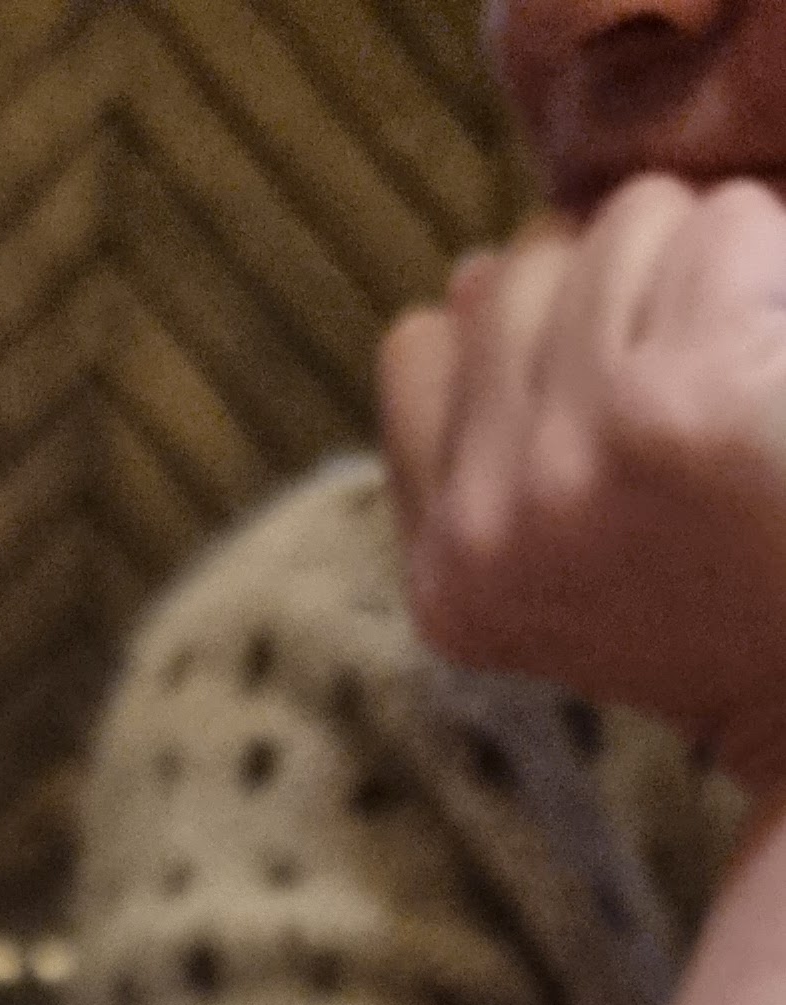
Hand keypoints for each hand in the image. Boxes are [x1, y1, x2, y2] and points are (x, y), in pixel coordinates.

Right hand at [381, 176, 785, 797]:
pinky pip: (717, 227)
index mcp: (446, 575)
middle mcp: (483, 528)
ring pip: (620, 225)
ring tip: (754, 378)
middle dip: (618, 292)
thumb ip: (503, 431)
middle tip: (704, 398)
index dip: (521, 338)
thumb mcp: (573, 567)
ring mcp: (567, 466)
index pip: (419, 351)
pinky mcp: (668, 407)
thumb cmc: (742, 614)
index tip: (609, 405)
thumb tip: (474, 277)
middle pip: (519, 270)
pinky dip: (775, 260)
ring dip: (706, 263)